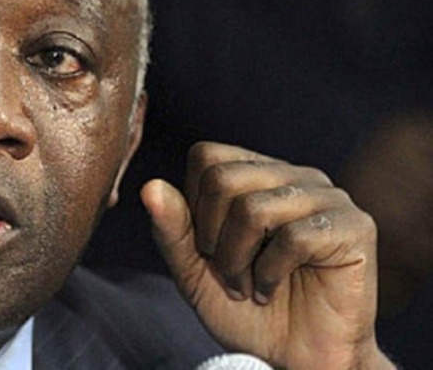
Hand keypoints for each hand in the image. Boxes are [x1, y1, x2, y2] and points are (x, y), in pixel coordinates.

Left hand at [141, 142, 393, 368]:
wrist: (293, 361)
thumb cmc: (245, 311)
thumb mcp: (193, 271)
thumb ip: (171, 230)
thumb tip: (150, 186)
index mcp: (257, 173)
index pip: (207, 156)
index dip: (193, 206)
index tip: (206, 247)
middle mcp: (293, 175)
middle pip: (223, 178)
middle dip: (211, 236)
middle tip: (227, 272)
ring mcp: (327, 197)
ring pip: (253, 208)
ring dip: (237, 260)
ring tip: (248, 285)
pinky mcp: (355, 227)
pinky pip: (295, 237)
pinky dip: (270, 274)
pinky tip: (271, 290)